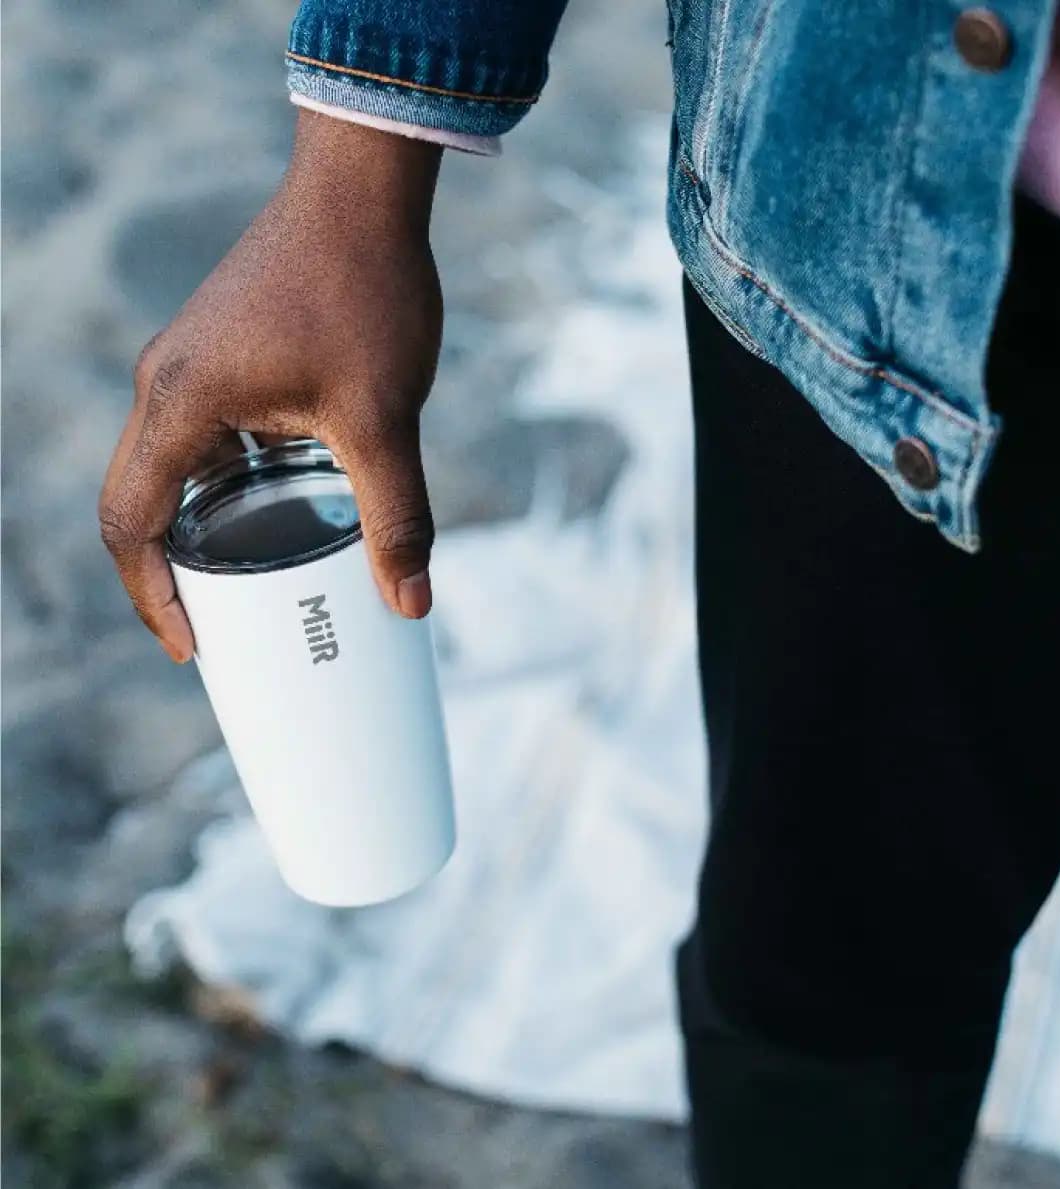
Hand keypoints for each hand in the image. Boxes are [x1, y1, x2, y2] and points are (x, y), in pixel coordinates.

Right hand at [99, 111, 444, 661]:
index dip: (152, 598)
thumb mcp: (382, 419)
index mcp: (180, 403)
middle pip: (140, 502)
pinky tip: (279, 511)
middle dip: (173, 575)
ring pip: (174, 471)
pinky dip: (229, 487)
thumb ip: (396, 515)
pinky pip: (206, 438)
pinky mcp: (223, 354)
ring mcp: (191, 365)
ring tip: (250, 583)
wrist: (363, 192)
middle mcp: (166, 384)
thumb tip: (412, 603)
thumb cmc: (364, 291)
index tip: (192, 647)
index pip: (131, 523)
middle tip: (222, 630)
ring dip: (202, 529)